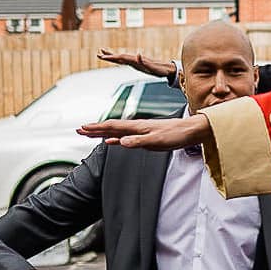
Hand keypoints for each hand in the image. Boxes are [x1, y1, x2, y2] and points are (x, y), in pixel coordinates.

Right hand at [79, 113, 210, 150]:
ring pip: (117, 131)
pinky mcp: (146, 136)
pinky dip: (115, 138)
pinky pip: (126, 137)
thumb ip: (138, 142)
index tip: (82, 129)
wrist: (191, 131)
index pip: (112, 127)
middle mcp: (137, 127)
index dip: (97, 128)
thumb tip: (120, 142)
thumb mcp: (157, 142)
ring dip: (102, 132)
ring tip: (90, 133)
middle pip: (111, 127)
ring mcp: (141, 131)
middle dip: (95, 129)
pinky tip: (112, 141)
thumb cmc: (176, 135)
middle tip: (79, 130)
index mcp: (137, 127)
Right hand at [99, 48, 175, 78]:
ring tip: (102, 53)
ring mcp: (135, 61)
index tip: (103, 56)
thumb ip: (145, 62)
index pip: (121, 58)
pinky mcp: (137, 64)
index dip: (112, 57)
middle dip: (109, 56)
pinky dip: (119, 59)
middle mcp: (134, 59)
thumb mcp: (153, 67)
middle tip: (98, 54)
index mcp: (135, 60)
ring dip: (112, 55)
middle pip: (119, 56)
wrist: (166, 69)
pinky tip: (116, 58)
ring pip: (121, 57)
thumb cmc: (160, 69)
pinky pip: (125, 60)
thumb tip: (138, 54)